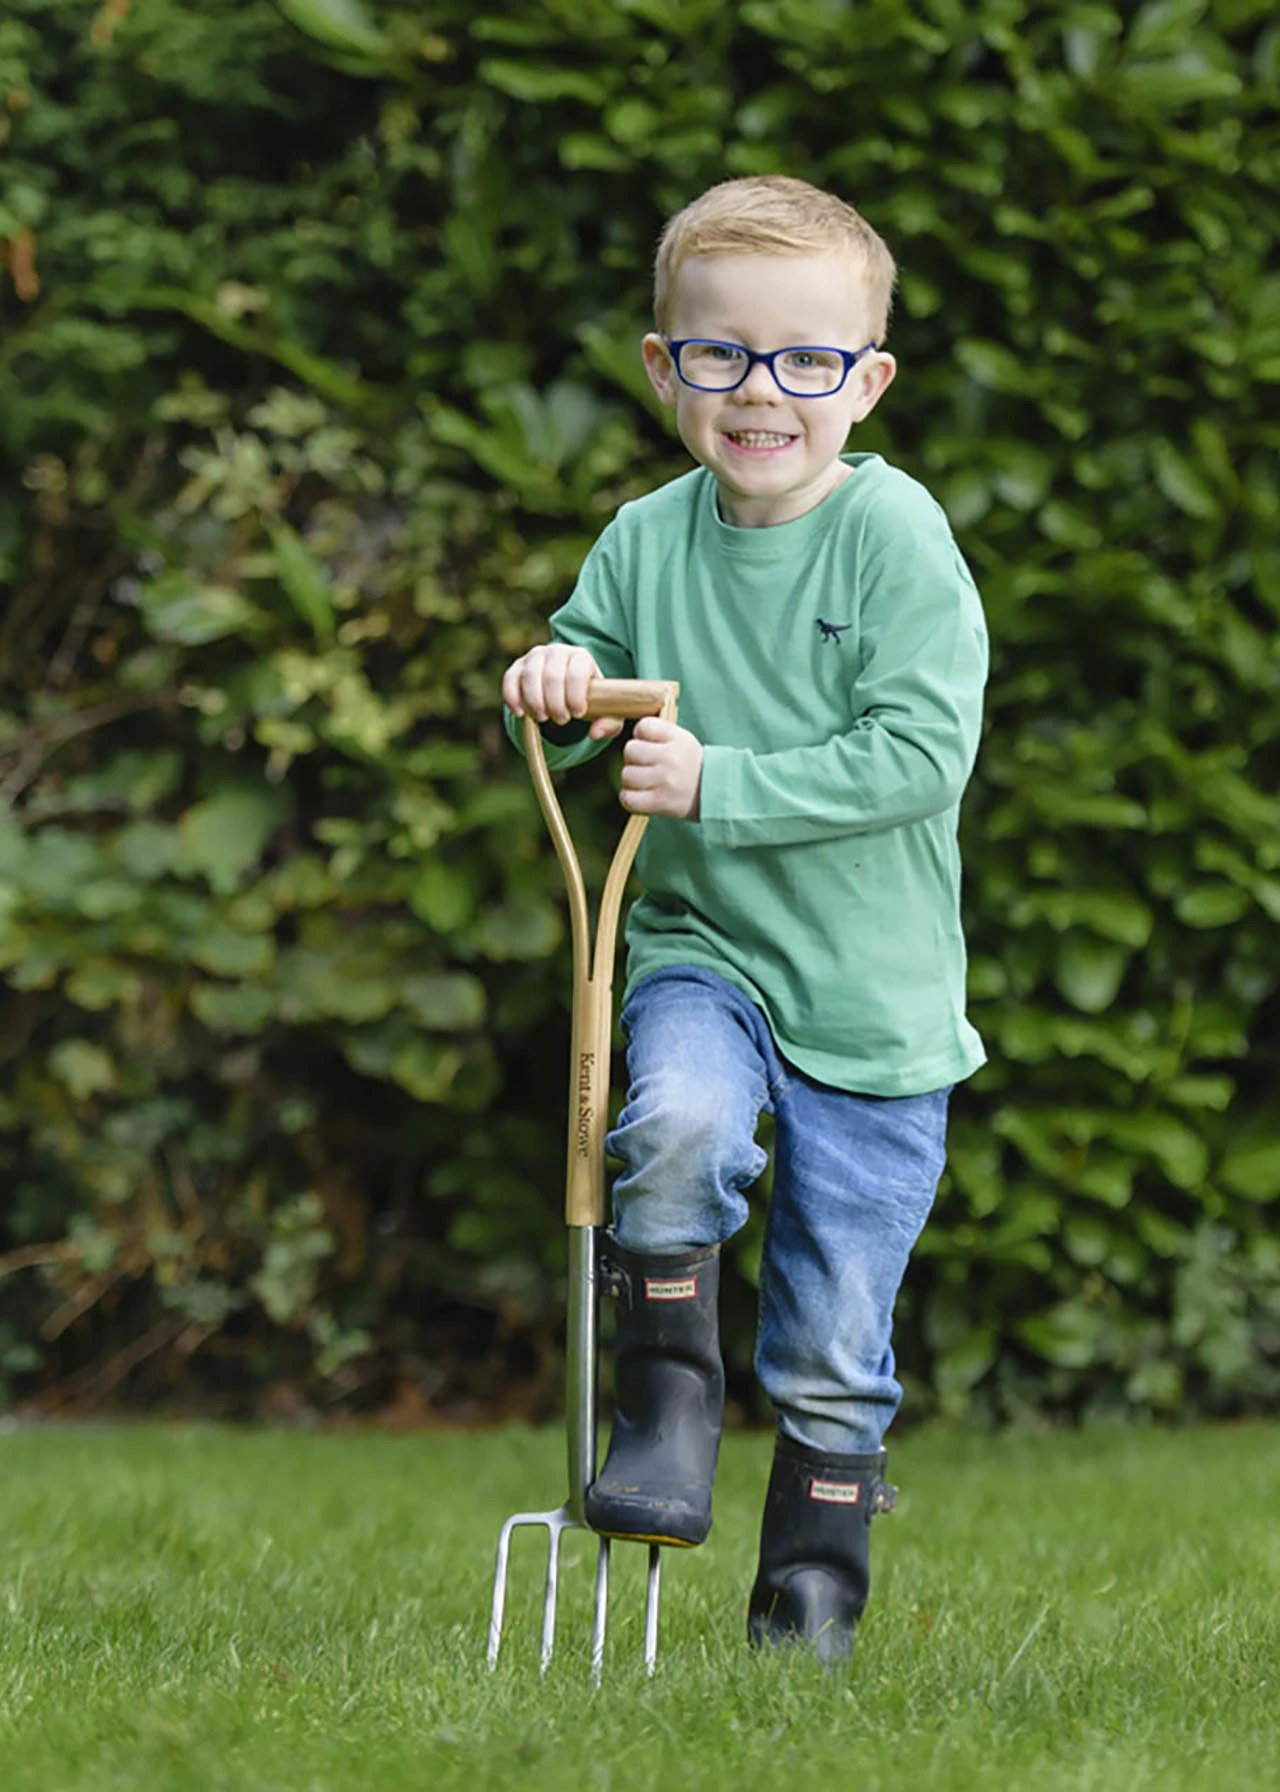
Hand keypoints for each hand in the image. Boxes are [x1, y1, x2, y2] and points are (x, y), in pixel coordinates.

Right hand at [501, 645, 622, 740]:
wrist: (567, 686)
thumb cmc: (589, 699)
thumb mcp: (606, 711)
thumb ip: (609, 723)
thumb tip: (594, 734)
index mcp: (581, 657)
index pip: (576, 672)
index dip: (575, 696)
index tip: (578, 714)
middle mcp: (557, 652)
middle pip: (552, 676)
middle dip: (556, 703)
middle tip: (561, 720)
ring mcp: (535, 657)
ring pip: (530, 677)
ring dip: (535, 702)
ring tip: (543, 718)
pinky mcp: (518, 667)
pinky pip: (510, 679)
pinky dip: (513, 698)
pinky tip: (521, 714)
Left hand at [620, 717, 702, 820]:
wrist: (717, 792)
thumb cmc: (692, 765)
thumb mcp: (683, 740)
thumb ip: (659, 733)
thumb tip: (633, 735)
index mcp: (676, 738)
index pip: (643, 726)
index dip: (640, 736)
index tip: (648, 744)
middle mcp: (670, 757)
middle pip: (630, 750)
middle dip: (634, 758)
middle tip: (645, 765)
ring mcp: (664, 780)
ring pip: (627, 775)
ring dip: (632, 780)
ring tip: (644, 782)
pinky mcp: (660, 802)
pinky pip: (628, 798)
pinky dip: (630, 798)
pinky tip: (640, 796)